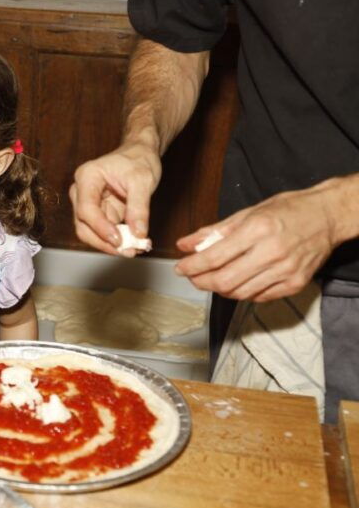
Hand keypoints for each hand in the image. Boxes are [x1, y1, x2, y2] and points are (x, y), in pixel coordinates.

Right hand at [69, 141, 160, 256]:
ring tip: (135, 249)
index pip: (86, 209)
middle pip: (83, 226)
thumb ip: (139, 207)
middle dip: (104, 242)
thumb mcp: (143, 180)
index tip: (119, 240)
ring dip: (111, 245)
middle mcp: (82, 192)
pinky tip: (134, 244)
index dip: (100, 228)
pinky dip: (118, 242)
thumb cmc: (138, 160)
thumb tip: (138, 234)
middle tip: (129, 250)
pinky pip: (103, 233)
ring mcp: (88, 205)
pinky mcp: (99, 214)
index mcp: (87, 178)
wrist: (139, 154)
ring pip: (91, 234)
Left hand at [175, 185, 341, 301]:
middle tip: (193, 277)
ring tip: (212, 279)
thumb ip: (214, 231)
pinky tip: (237, 282)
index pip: (214, 257)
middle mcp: (272, 253)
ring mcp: (285, 271)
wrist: (328, 215)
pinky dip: (242, 292)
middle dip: (201, 282)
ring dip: (219, 289)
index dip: (192, 267)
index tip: (180, 268)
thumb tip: (185, 245)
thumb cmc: (288, 210)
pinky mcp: (295, 284)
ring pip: (240, 293)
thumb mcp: (248, 213)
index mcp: (258, 230)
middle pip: (224, 281)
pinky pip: (259, 297)